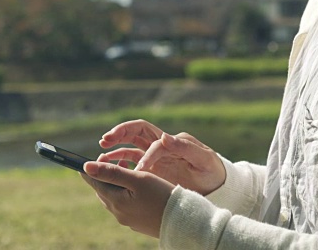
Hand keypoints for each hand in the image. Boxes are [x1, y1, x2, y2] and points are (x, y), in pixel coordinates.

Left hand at [81, 160, 173, 238]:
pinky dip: (124, 192)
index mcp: (116, 202)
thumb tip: (86, 167)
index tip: (92, 157)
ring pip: (114, 198)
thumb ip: (112, 172)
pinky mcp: (138, 222)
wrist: (183, 220)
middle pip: (103, 191)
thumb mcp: (137, 179)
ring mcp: (128, 219)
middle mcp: (119, 213)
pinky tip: (135, 186)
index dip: (91, 169)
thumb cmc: (161, 196)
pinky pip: (125, 205)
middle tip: (109, 159)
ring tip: (124, 168)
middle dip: (103, 175)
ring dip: (114, 183)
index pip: (95, 183)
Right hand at [99, 120, 225, 195]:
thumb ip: (185, 147)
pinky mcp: (151, 168)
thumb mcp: (204, 159)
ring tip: (101, 156)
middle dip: (120, 133)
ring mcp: (155, 156)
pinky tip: (111, 169)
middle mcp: (161, 145)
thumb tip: (165, 136)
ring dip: (115, 148)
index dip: (145, 154)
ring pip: (130, 146)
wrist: (216, 185)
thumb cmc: (212, 171)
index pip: (152, 141)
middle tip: (105, 140)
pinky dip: (119, 162)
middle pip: (136, 132)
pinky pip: (131, 161)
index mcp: (173, 141)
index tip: (142, 170)